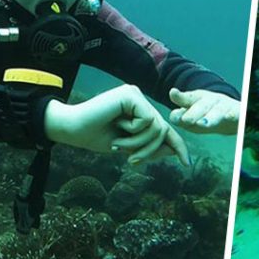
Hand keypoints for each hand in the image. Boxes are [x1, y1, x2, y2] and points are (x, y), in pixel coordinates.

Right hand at [44, 84, 189, 165]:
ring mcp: (135, 95)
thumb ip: (148, 147)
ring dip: (138, 143)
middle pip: (162, 130)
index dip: (177, 146)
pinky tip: (118, 127)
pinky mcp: (130, 94)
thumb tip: (172, 150)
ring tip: (118, 145)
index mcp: (139, 110)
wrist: (71, 130)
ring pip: (157, 126)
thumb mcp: (127, 147)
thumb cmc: (95, 137)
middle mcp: (140, 100)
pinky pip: (147, 119)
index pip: (164, 128)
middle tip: (132, 160)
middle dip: (150, 150)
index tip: (187, 164)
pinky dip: (134, 131)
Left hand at [169, 88, 239, 134]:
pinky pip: (238, 114)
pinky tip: (231, 117)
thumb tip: (173, 107)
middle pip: (203, 106)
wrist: (234, 115)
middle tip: (186, 119)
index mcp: (200, 100)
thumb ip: (180, 113)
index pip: (188, 99)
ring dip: (211, 118)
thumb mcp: (193, 111)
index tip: (173, 95)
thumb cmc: (208, 113)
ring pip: (218, 112)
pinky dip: (236, 115)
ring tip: (202, 124)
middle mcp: (213, 101)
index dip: (181, 99)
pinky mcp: (238, 113)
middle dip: (194, 112)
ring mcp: (226, 107)